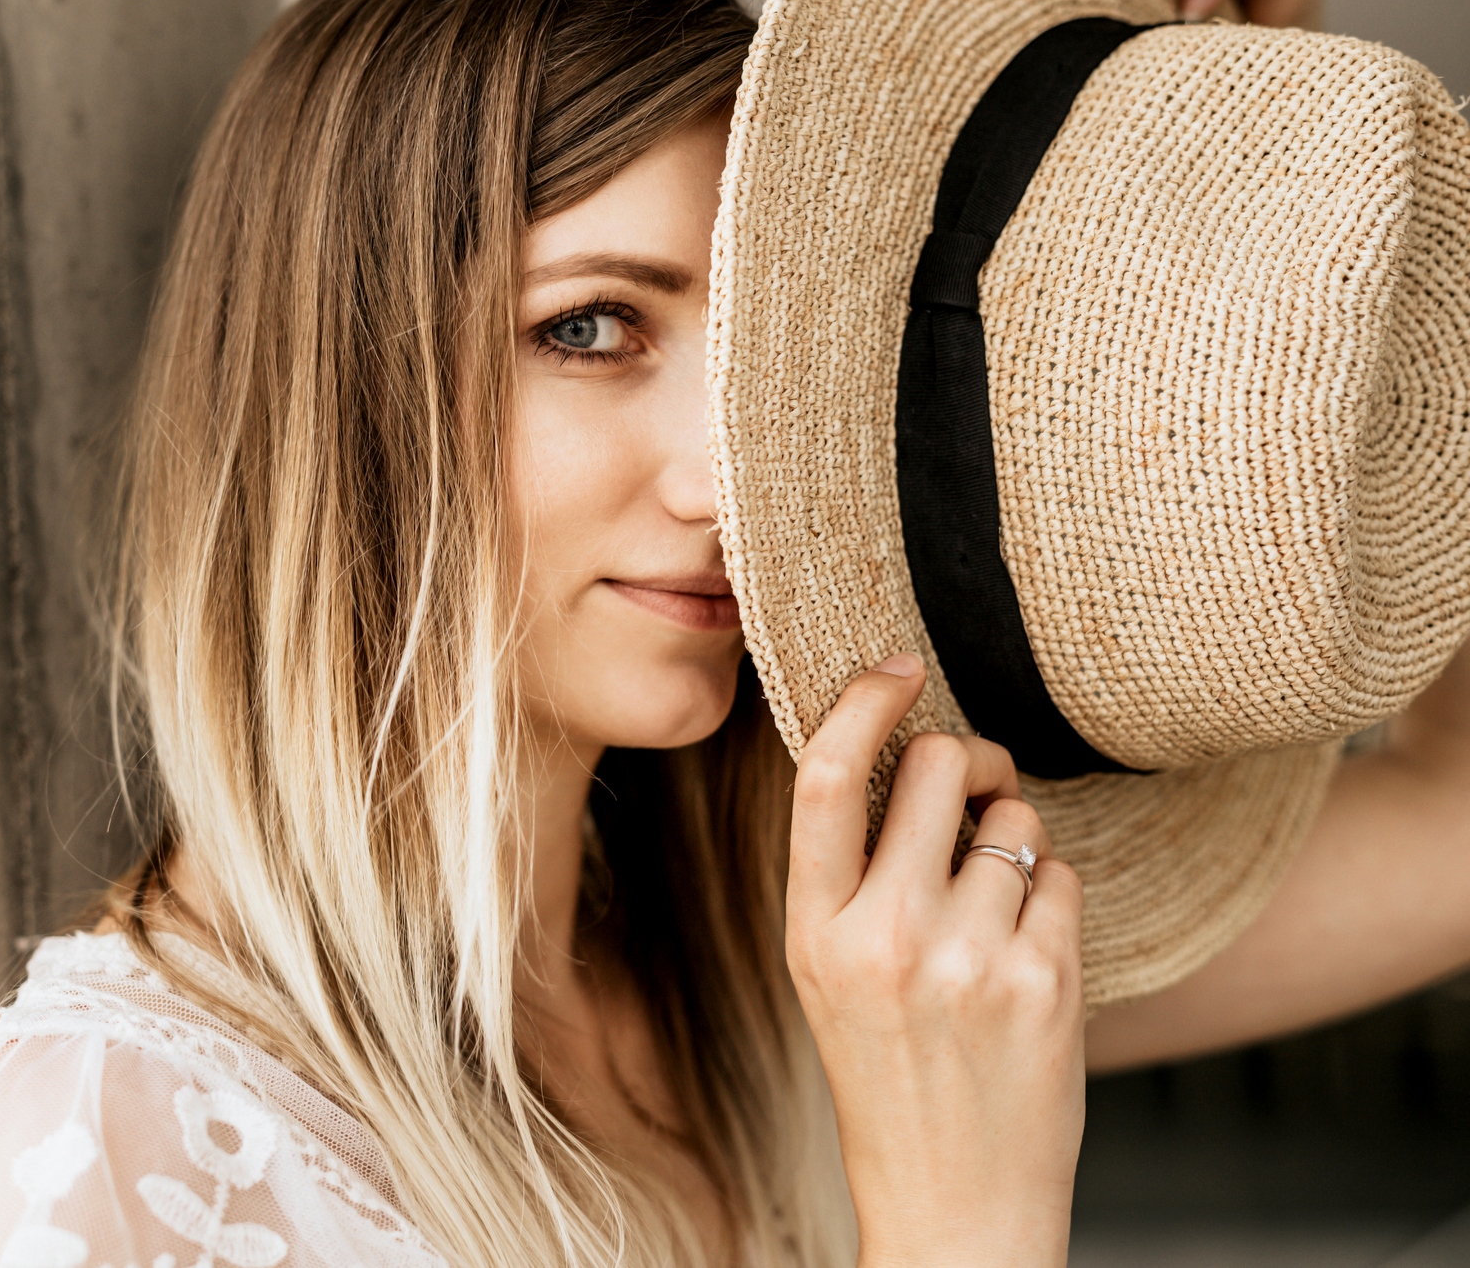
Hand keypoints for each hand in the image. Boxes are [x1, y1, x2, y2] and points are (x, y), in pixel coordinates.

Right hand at [784, 655, 1085, 1267]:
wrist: (953, 1202)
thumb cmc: (891, 1074)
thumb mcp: (829, 972)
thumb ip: (851, 872)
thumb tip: (913, 748)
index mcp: (812, 931)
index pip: (821, 778)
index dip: (863, 702)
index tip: (898, 669)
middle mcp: (883, 938)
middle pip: (937, 767)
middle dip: (966, 763)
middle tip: (976, 790)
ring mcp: (966, 958)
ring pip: (1013, 820)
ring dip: (1014, 845)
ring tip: (993, 918)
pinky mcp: (1042, 981)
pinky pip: (1061, 875)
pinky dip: (1052, 897)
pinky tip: (1026, 955)